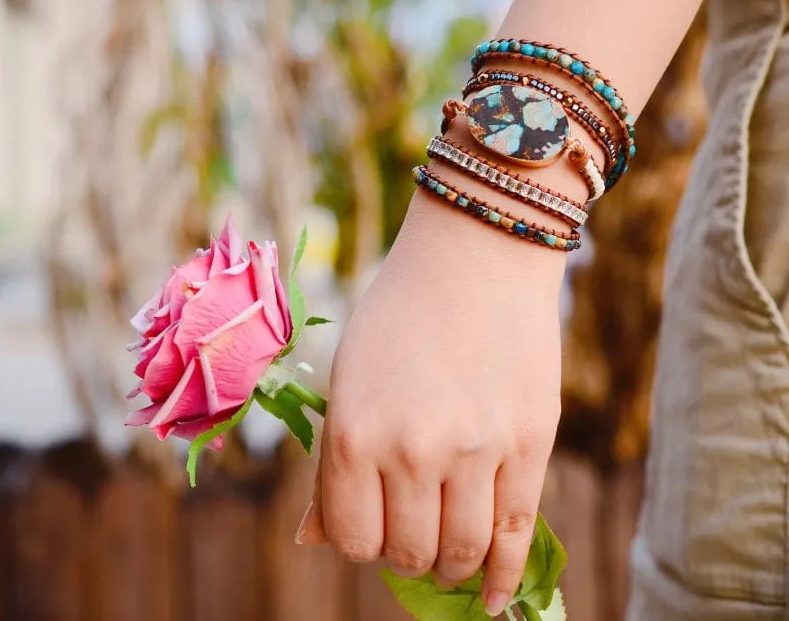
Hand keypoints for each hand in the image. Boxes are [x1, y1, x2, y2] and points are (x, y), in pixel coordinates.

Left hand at [296, 190, 564, 615]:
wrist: (475, 255)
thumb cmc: (399, 312)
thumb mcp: (349, 376)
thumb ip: (333, 464)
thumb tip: (313, 541)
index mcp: (353, 432)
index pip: (353, 540)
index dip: (363, 540)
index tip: (376, 524)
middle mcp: (410, 451)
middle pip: (407, 554)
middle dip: (407, 552)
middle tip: (415, 528)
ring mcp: (475, 450)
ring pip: (462, 554)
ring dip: (452, 563)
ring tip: (451, 546)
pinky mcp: (530, 444)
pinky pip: (518, 536)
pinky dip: (506, 578)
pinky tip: (498, 598)